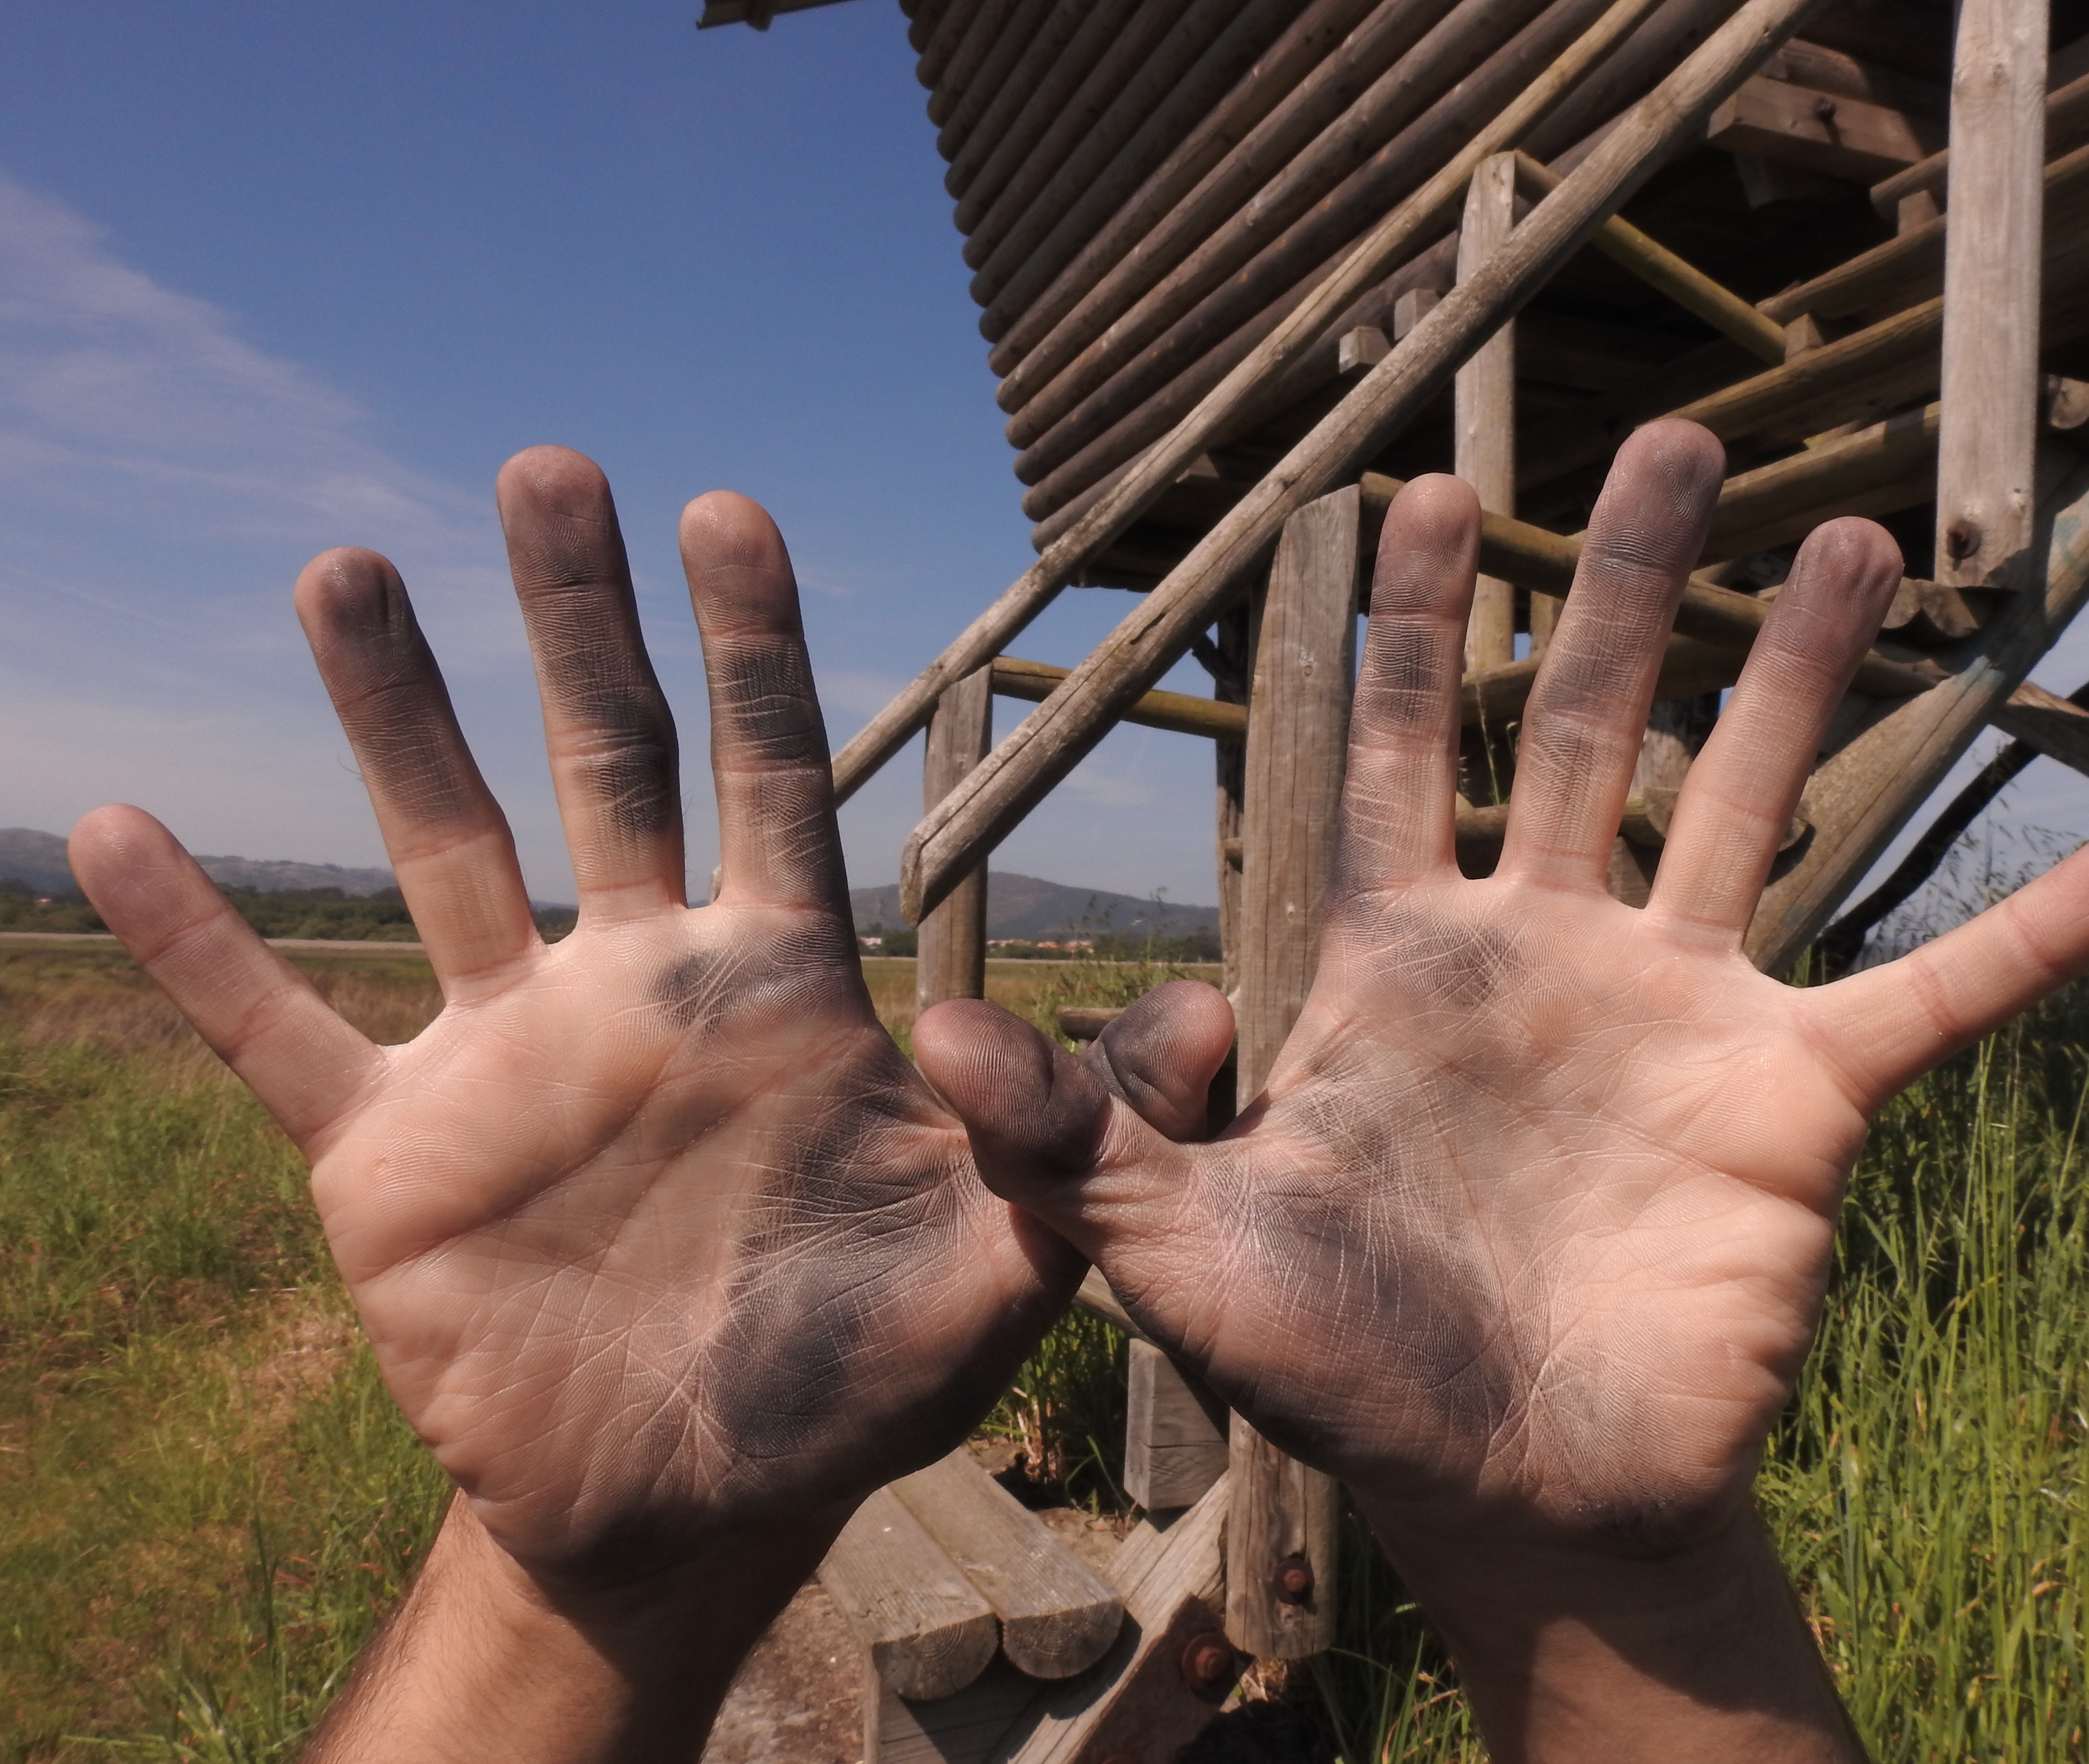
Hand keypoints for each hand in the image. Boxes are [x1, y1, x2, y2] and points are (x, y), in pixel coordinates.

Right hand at [70, 449, 1081, 1591]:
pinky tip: (117, 833)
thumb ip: (1089, 1140)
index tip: (730, 510)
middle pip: (601, 765)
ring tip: (345, 570)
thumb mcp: (1006, 1270)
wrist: (694, 1506)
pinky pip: (279, 1034)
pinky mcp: (392, 1156)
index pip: (766, 778)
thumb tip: (1216, 1016)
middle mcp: (636, 986)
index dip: (753, 651)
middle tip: (549, 469)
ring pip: (438, 851)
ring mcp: (507, 1059)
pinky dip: (203, 947)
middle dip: (576, 623)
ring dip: (389, 715)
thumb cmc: (854, 1385)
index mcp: (774, 989)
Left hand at [916, 421, 2088, 1753]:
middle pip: (1588, 722)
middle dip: (1622, 582)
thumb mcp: (1175, 1257)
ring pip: (1754, 799)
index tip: (1416, 487)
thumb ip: (1071, 1141)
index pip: (1394, 749)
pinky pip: (1943, 997)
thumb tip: (935, 1036)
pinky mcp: (1797, 1101)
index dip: (1401, 624)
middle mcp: (1547, 952)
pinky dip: (2040, 932)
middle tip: (1666, 438)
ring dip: (1812, 675)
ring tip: (1866, 540)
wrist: (1506, 1493)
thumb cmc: (1339, 1374)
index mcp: (1401, 960)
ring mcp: (1680, 1012)